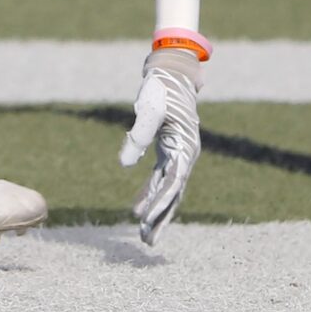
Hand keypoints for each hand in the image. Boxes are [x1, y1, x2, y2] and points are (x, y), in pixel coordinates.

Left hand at [118, 46, 202, 243]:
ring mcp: (179, 153)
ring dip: (157, 210)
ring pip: (168, 189)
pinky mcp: (170, 149)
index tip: (143, 219)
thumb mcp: (148, 106)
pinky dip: (151, 192)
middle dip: (161, 217)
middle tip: (147, 242)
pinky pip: (161, 177)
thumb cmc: (161, 86)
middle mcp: (186, 153)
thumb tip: (124, 165)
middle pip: (174, 193)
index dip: (158, 202)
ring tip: (145, 235)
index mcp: (185, 145)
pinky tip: (139, 206)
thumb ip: (138, 134)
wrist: (172, 69)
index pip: (173, 182)